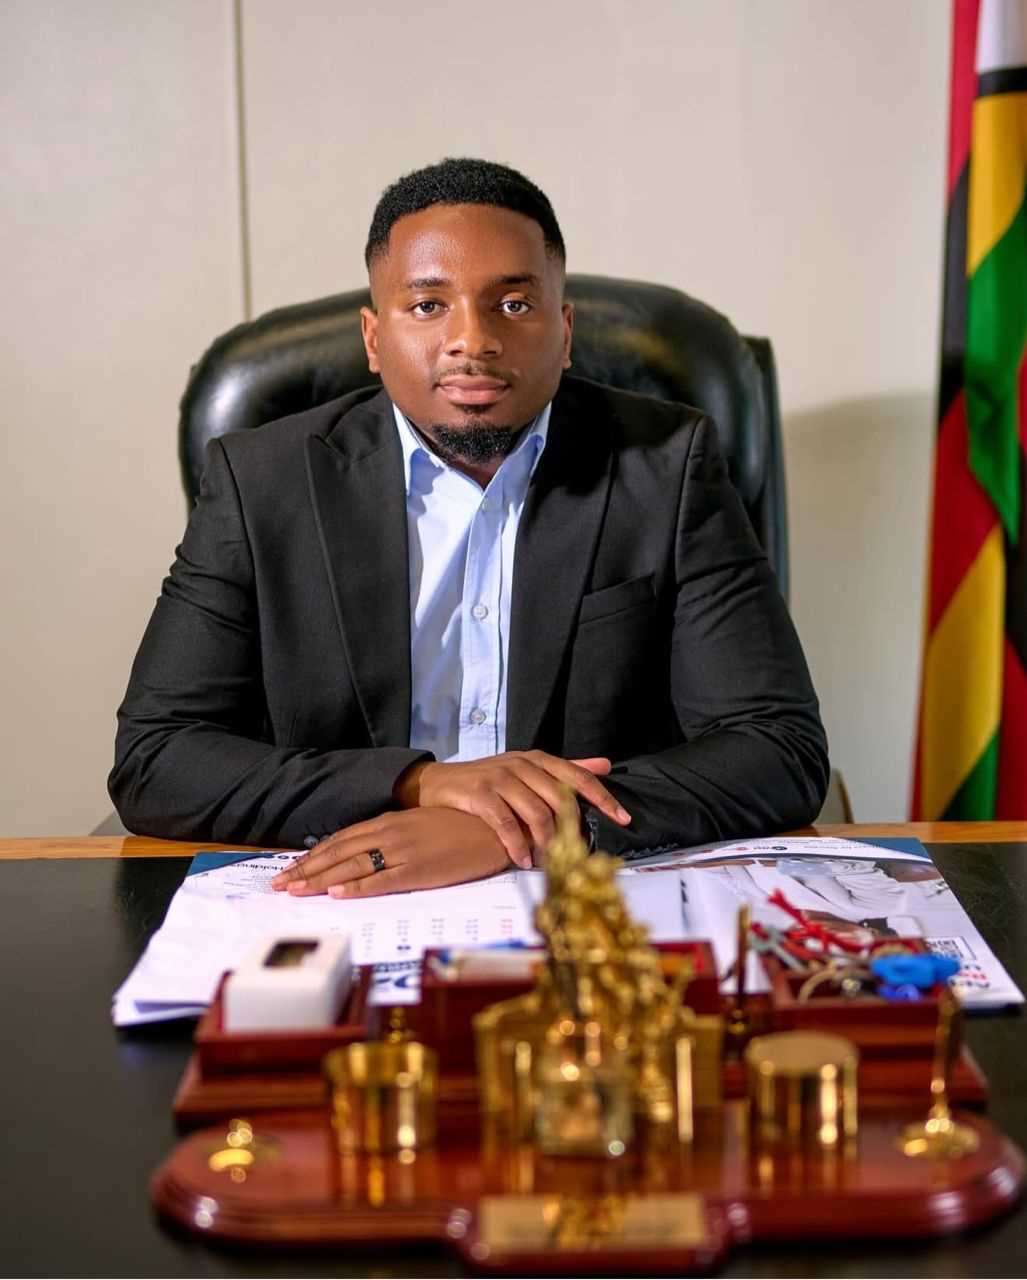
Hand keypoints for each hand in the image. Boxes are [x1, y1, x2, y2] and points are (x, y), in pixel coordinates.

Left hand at [269, 808, 508, 897]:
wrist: (496, 827)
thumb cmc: (461, 826)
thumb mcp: (421, 826)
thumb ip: (395, 835)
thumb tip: (369, 850)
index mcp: (389, 822)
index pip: (340, 840)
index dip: (313, 856)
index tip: (289, 869)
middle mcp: (389, 834)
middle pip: (338, 853)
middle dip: (306, 870)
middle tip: (278, 885)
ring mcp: (403, 852)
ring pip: (352, 867)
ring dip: (320, 880)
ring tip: (294, 891)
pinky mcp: (420, 870)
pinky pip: (383, 880)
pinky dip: (358, 887)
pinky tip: (338, 894)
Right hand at [393, 751, 630, 867]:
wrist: (438, 783)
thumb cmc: (489, 779)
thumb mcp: (528, 768)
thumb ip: (567, 769)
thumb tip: (606, 766)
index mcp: (538, 759)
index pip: (578, 776)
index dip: (603, 797)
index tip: (624, 818)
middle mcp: (522, 765)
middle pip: (559, 799)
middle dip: (572, 830)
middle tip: (579, 854)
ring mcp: (501, 778)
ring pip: (535, 813)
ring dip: (546, 843)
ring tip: (551, 862)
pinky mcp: (481, 794)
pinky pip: (506, 824)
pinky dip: (517, 846)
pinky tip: (523, 860)